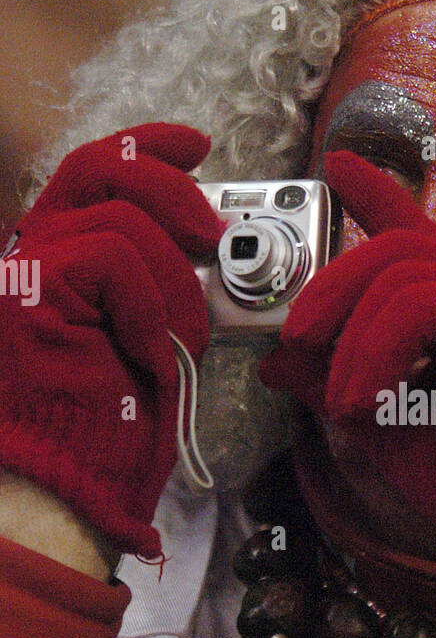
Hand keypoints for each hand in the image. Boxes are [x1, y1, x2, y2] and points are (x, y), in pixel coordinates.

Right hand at [0, 123, 219, 558]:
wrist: (67, 491)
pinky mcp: (27, 285)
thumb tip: (212, 257)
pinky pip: (114, 259)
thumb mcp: (148, 341)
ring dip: (173, 286)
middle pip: (99, 169)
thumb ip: (159, 288)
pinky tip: (147, 355)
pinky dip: (149, 307)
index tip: (196, 146)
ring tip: (174, 344)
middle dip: (171, 188)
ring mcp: (19, 267)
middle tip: (213, 233)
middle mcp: (25, 255)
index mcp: (52, 264)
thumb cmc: (107, 434)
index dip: (146, 149)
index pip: (92, 174)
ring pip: (121, 223)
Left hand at [260, 151, 435, 605]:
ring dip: (352, 340)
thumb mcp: (383, 424)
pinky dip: (378, 352)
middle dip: (331, 289)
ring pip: (402, 274)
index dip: (376, 196)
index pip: (416, 237)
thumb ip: (334, 383)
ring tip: (344, 400)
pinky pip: (422, 307)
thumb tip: (276, 361)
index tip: (337, 167)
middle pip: (394, 251)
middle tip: (295, 336)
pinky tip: (367, 397)